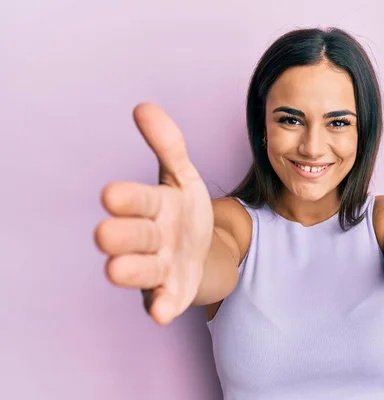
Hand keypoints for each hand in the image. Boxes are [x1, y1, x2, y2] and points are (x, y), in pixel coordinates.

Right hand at [94, 103, 212, 324]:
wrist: (203, 251)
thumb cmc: (184, 212)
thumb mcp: (183, 176)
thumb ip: (169, 145)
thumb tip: (144, 107)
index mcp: (153, 206)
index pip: (140, 200)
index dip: (129, 198)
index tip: (111, 194)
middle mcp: (151, 238)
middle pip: (136, 236)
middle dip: (122, 235)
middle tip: (105, 234)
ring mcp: (160, 267)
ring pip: (143, 270)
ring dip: (131, 271)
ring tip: (116, 270)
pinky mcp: (172, 292)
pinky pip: (166, 301)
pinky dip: (162, 307)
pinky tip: (161, 313)